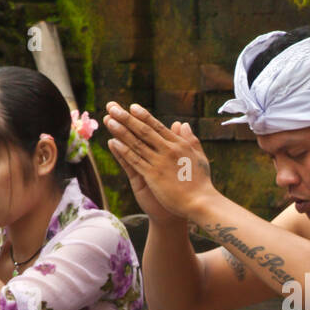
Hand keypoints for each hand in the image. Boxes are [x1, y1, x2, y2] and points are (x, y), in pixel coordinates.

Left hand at [105, 103, 215, 219]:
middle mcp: (168, 150)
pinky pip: (134, 160)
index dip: (143, 116)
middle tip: (112, 107)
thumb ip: (190, 140)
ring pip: (136, 143)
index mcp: (179, 144)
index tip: (132, 107)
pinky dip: (123, 151)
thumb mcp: (199, 156)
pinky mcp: (152, 176)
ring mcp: (159, 162)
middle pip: (143, 130)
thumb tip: (182, 124)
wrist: (200, 202)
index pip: (157, 126)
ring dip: (120, 130)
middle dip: (126, 117)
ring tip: (108, 120)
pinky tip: (113, 142)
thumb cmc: (201, 182)